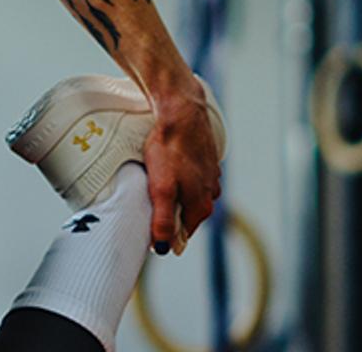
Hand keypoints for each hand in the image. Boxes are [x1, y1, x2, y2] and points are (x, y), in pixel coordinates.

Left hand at [140, 84, 222, 255]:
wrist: (181, 112)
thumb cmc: (169, 149)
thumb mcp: (161, 188)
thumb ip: (163, 220)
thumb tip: (163, 248)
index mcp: (201, 206)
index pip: (182, 234)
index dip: (164, 232)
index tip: (149, 221)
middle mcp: (212, 194)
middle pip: (187, 215)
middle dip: (170, 212)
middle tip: (151, 198)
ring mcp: (212, 177)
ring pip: (191, 196)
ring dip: (176, 193)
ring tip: (159, 179)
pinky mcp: (208, 161)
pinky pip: (194, 178)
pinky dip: (182, 177)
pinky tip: (171, 166)